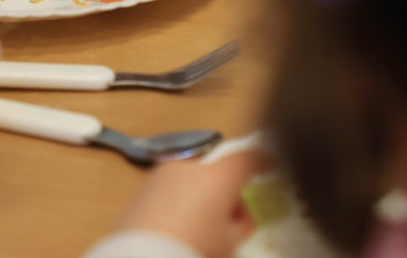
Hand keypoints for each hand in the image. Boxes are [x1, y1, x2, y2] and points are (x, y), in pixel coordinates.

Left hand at [114, 151, 268, 257]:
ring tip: (197, 229)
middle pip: (214, 172)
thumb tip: (239, 216)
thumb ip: (240, 225)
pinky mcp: (141, 188)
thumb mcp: (228, 244)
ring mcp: (160, 174)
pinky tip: (173, 228)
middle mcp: (187, 167)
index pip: (245, 159)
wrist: (139, 257)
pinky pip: (168, 190)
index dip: (260, 161)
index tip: (269, 165)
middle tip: (228, 221)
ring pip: (189, 180)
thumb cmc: (193, 250)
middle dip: (223, 191)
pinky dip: (177, 202)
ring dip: (198, 195)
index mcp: (215, 177)